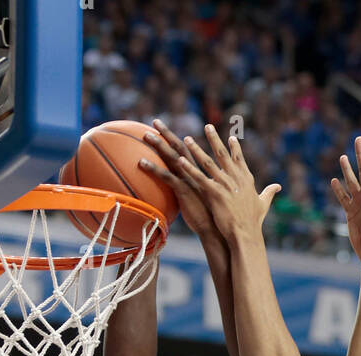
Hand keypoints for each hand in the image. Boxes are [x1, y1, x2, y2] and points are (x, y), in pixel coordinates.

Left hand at [140, 120, 218, 239]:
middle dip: (167, 133)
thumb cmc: (211, 219)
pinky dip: (154, 169)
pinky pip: (166, 177)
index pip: (186, 151)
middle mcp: (194, 172)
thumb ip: (192, 195)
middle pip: (179, 147)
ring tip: (145, 135)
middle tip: (155, 121)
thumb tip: (183, 197)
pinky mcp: (184, 191)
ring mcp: (189, 180)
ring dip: (158, 145)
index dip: (176, 139)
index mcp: (199, 172)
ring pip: (172, 157)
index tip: (166, 130)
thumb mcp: (201, 203)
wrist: (218, 230)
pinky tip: (141, 163)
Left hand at [158, 124, 279, 243]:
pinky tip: (180, 160)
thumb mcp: (263, 204)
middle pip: (222, 154)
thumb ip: (269, 193)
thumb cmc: (254, 222)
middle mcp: (235, 178)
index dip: (234, 148)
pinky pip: (199, 178)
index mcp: (246, 179)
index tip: (230, 136)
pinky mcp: (215, 194)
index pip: (239, 159)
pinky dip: (189, 168)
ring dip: (197, 150)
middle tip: (207, 126)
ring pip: (208, 163)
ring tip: (187, 139)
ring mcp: (225, 185)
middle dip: (214, 139)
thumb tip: (278, 187)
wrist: (246, 234)